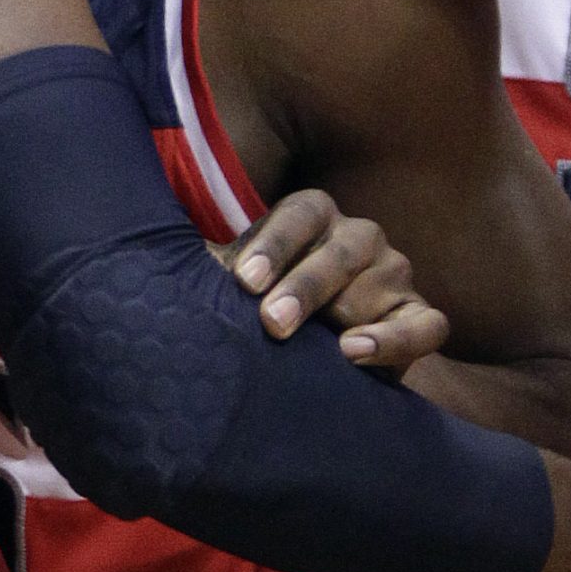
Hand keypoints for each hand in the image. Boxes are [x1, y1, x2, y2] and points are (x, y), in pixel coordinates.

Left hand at [213, 188, 450, 371]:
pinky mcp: (418, 317)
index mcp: (313, 218)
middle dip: (306, 284)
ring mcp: (393, 275)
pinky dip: (397, 339)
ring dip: (350, 309)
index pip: (300, 213)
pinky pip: (424, 325)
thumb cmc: (260, 310)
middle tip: (272, 323)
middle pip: (341, 246)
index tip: (242, 283)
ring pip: (382, 279)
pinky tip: (358, 354)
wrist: (311, 358)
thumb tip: (146, 261)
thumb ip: (204, 269)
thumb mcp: (232, 285)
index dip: (273, 244)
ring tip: (324, 344)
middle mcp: (358, 237)